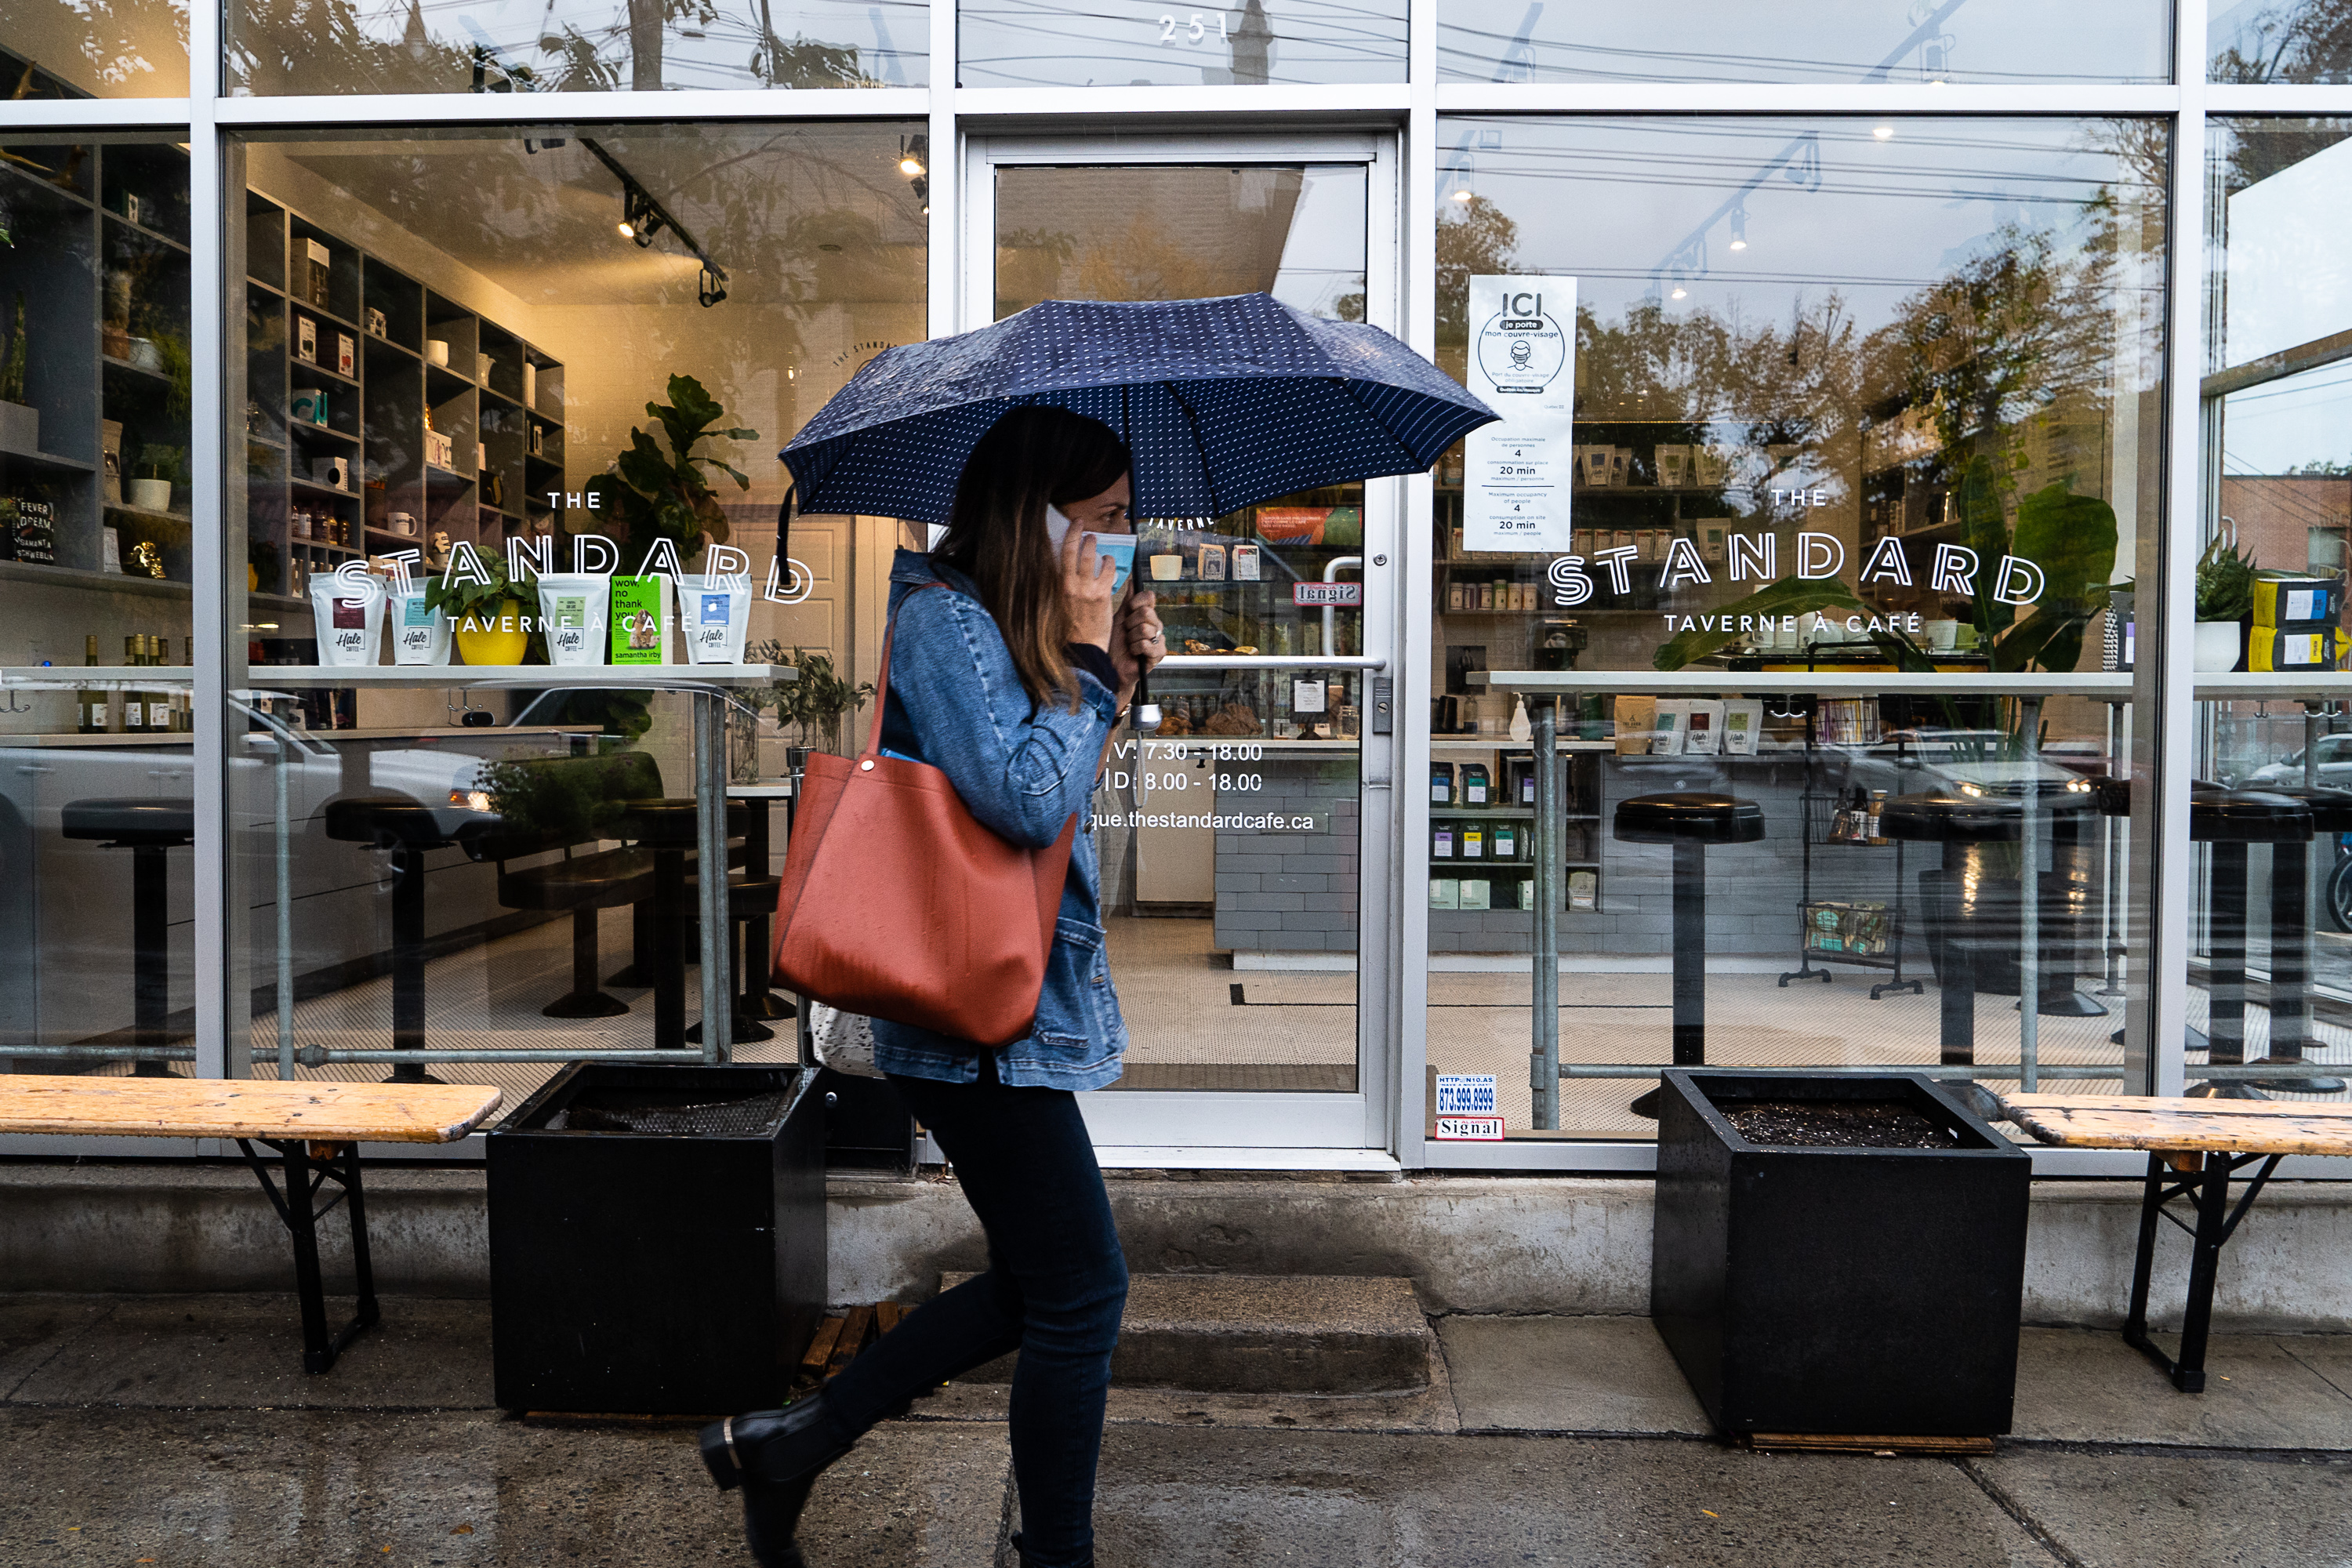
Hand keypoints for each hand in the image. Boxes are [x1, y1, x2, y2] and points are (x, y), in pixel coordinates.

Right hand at [1060, 520, 1115, 650]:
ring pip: (1094, 558)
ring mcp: (1087, 589)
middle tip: (1088, 531)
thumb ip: (1063, 583)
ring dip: (1098, 549)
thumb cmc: (1070, 626)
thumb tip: (1066, 566)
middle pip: (1078, 550)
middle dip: (1084, 536)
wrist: (1081, 645)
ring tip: (1099, 549)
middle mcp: (1071, 584)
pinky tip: (1109, 565)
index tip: (1076, 524)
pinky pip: (1108, 572)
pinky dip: (1110, 565)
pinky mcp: (1102, 596)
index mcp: (1059, 584)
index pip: (1063, 552)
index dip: (1071, 534)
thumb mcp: (1059, 601)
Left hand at [1112, 588, 1163, 706]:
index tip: (1128, 610)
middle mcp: (1155, 625)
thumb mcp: (1118, 619)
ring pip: (1146, 629)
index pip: (1149, 597)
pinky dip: (1135, 648)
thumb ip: (1128, 601)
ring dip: (1131, 638)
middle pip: (1147, 613)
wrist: (1111, 666)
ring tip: (1128, 644)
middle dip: (1131, 623)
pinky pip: (1147, 644)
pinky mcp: (1159, 654)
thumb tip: (1132, 581)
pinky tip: (1133, 652)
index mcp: (1146, 614)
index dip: (1137, 602)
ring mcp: (1159, 639)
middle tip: (1126, 632)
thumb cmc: (1114, 643)